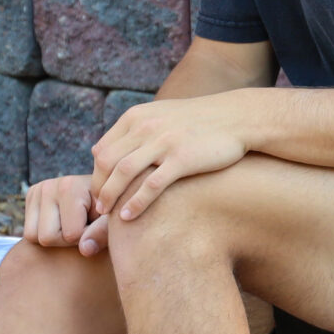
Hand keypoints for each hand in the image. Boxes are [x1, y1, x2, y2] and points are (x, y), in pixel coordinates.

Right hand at [24, 174, 107, 252]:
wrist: (105, 194)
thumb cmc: (112, 210)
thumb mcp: (112, 221)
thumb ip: (103, 233)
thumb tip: (85, 250)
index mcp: (69, 187)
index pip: (69, 235)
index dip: (85, 239)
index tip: (96, 227)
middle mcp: (48, 185)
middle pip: (46, 237)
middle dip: (67, 239)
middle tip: (84, 227)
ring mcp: (36, 189)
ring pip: (32, 236)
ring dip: (55, 237)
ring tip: (74, 224)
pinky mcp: (31, 196)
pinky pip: (29, 232)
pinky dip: (45, 232)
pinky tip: (63, 222)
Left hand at [90, 95, 248, 224]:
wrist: (237, 117)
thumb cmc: (198, 123)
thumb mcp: (161, 116)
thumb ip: (132, 132)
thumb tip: (100, 152)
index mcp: (136, 117)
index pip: (102, 149)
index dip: (96, 174)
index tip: (99, 193)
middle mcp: (145, 127)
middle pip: (107, 162)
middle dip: (98, 188)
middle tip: (97, 208)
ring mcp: (163, 142)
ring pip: (123, 173)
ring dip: (110, 196)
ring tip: (105, 215)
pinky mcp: (182, 159)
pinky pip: (150, 185)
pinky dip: (135, 203)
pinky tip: (128, 217)